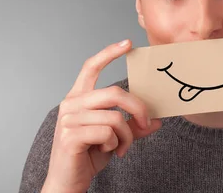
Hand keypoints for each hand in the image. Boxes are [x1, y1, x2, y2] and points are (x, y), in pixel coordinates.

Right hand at [41, 39, 161, 192]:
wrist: (67, 182)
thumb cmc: (86, 157)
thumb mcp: (113, 138)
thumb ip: (131, 126)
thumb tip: (155, 120)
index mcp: (78, 98)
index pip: (91, 67)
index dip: (108, 53)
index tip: (127, 43)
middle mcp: (71, 104)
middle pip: (114, 93)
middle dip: (138, 108)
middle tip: (147, 123)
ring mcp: (68, 119)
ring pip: (115, 117)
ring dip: (126, 136)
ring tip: (120, 148)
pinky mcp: (70, 136)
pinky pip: (107, 133)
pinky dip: (115, 145)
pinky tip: (107, 152)